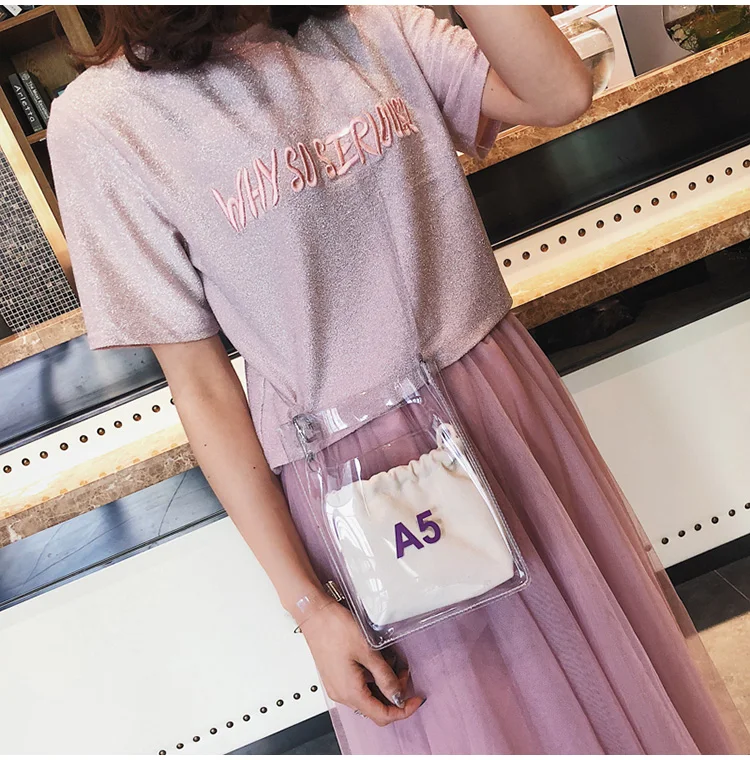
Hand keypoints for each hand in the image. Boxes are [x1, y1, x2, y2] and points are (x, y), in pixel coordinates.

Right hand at [301, 602, 424, 726]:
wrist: (314, 614)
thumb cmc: (335, 628)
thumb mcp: (368, 651)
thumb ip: (385, 676)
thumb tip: (398, 695)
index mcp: (350, 692)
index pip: (382, 715)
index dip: (403, 710)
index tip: (416, 699)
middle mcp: (341, 694)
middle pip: (375, 707)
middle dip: (394, 694)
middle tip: (403, 673)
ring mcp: (337, 686)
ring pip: (367, 696)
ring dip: (383, 684)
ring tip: (391, 663)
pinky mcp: (336, 676)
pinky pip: (358, 686)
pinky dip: (372, 678)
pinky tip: (377, 662)